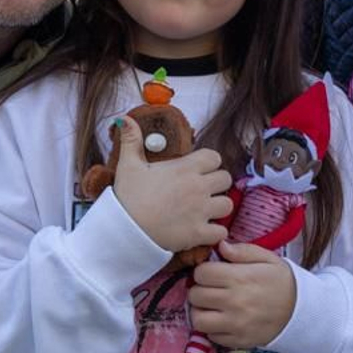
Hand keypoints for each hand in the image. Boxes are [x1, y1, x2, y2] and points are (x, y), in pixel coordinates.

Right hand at [111, 115, 231, 253]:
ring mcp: (201, 211)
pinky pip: (221, 232)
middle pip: (225, 178)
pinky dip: (215, 233)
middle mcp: (198, 187)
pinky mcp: (199, 233)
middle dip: (216, 183)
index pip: (214, 157)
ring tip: (205, 210)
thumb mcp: (128, 165)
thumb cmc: (128, 197)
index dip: (209, 162)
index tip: (199, 169)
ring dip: (218, 207)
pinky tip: (204, 230)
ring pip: (227, 204)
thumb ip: (131, 140)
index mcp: (185, 169)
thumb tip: (125, 118)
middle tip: (203, 189)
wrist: (125, 231)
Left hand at [188, 242, 296, 347]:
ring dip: (200, 311)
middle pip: (196, 295)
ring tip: (211, 305)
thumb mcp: (267, 258)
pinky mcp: (237, 341)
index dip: (204, 270)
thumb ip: (242, 251)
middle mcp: (234, 302)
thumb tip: (220, 246)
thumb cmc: (282, 282)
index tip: (212, 272)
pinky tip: (222, 319)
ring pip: (198, 319)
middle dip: (199, 289)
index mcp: (240, 278)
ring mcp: (235, 324)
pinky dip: (212, 328)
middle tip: (210, 288)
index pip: (201, 273)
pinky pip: (211, 336)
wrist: (302, 312)